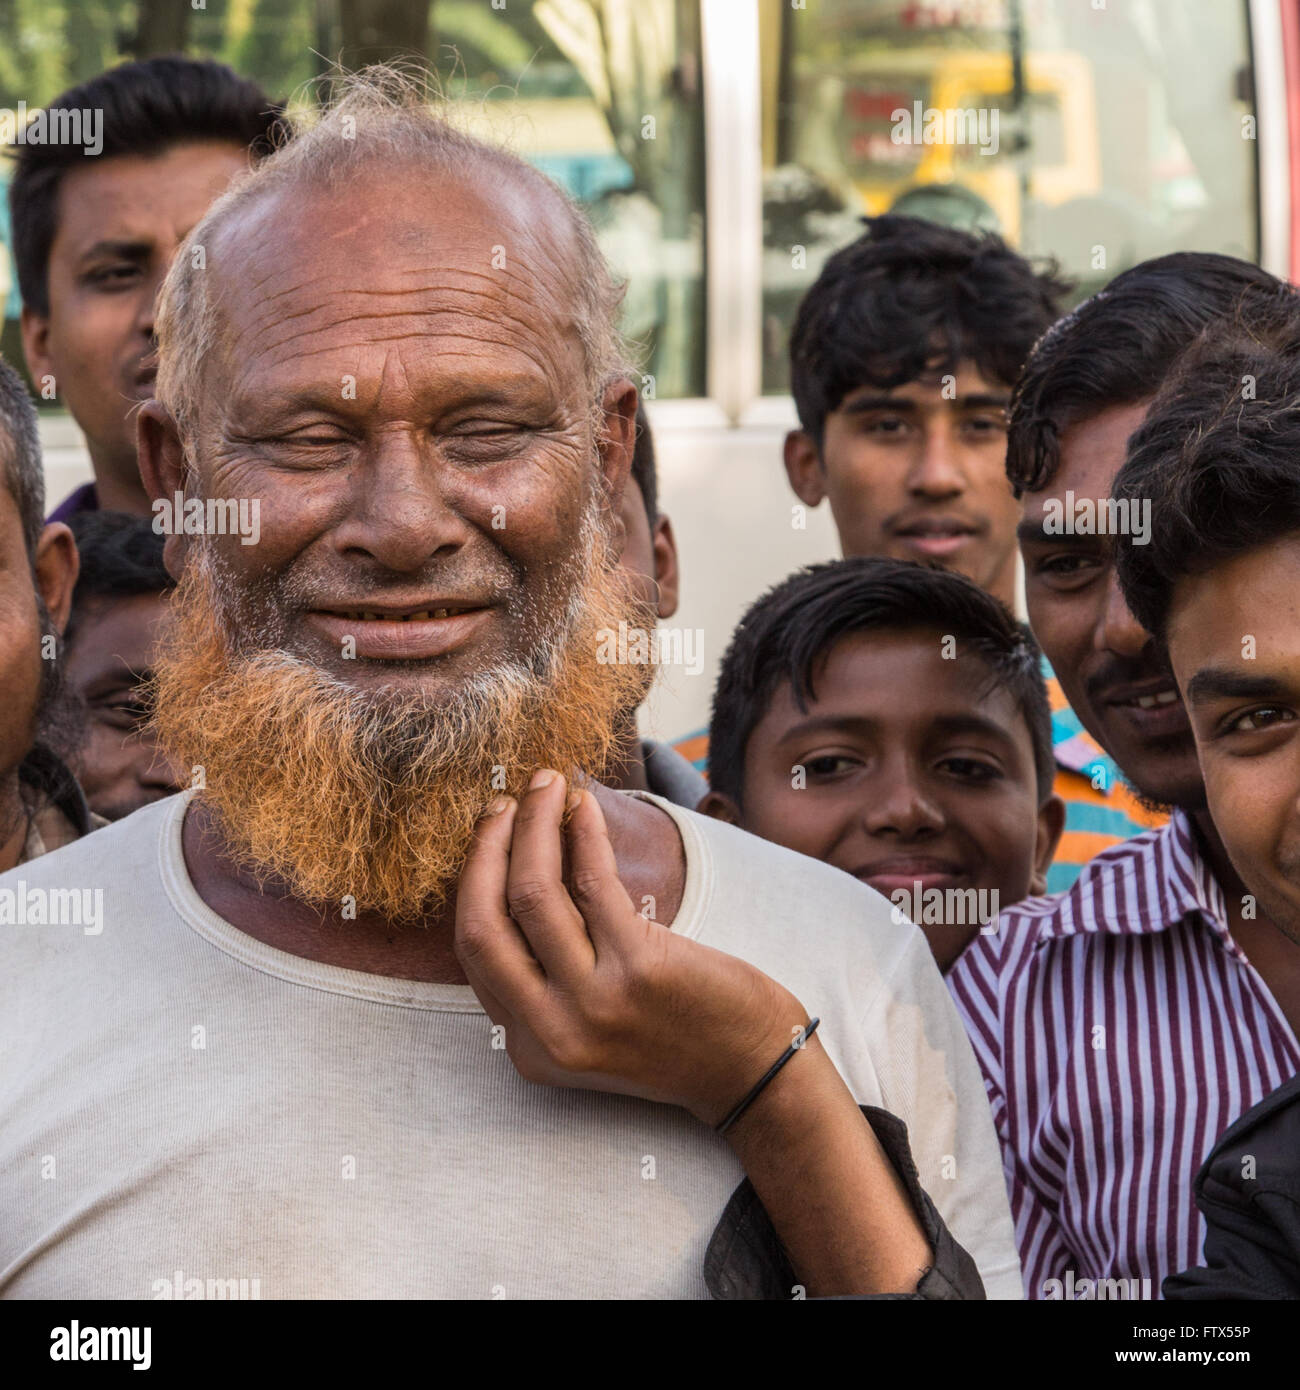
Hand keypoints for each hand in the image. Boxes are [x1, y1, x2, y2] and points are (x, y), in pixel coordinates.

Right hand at [454, 769, 809, 1125]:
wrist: (753, 1070)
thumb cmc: (677, 1034)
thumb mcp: (592, 1025)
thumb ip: (550, 977)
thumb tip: (523, 873)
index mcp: (531, 1047)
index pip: (474, 952)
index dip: (475, 880)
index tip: (491, 835)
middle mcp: (550, 1031)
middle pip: (483, 923)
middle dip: (487, 849)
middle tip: (503, 803)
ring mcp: (592, 1003)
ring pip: (533, 894)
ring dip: (534, 825)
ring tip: (547, 785)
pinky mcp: (639, 968)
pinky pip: (594, 883)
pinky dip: (584, 833)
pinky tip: (584, 805)